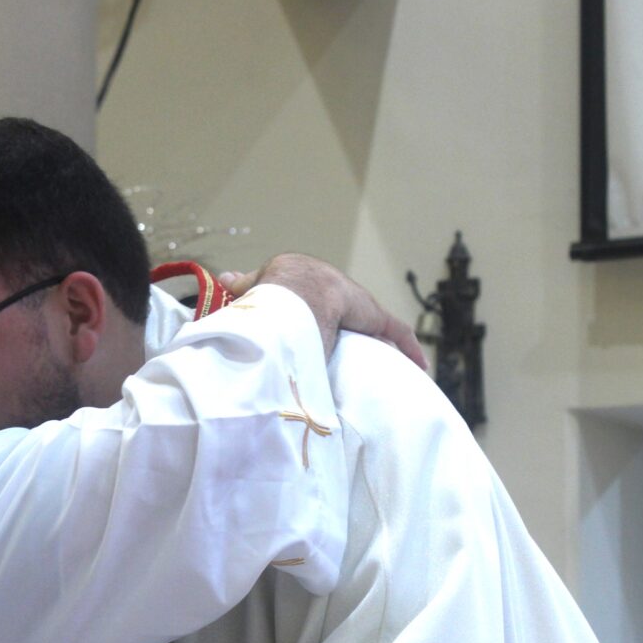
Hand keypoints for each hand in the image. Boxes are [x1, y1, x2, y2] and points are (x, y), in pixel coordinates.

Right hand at [221, 254, 427, 368]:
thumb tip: (224, 279)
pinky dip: (407, 347)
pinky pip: (396, 332)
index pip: (320, 299)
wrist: (293, 293)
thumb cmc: (270, 296)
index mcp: (308, 283)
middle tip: (356, 349)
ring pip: (374, 326)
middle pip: (349, 313)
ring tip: (387, 364)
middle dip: (354, 327)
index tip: (327, 328)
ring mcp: (357, 305)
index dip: (324, 312)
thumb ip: (244, 286)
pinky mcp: (374, 317)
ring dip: (383, 342)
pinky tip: (419, 363)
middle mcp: (335, 291)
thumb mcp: (255, 293)